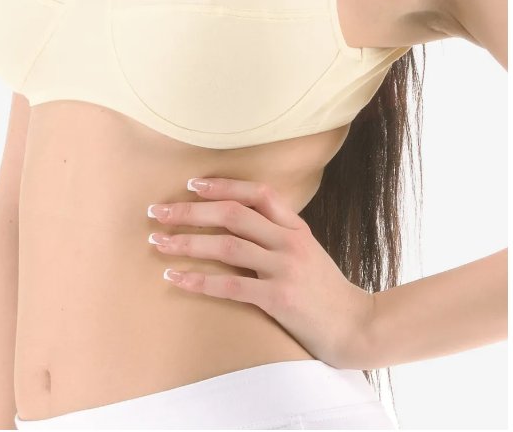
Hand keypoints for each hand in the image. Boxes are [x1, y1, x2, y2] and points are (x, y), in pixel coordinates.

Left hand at [146, 177, 374, 368]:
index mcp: (297, 227)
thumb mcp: (307, 253)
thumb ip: (278, 236)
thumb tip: (238, 224)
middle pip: (232, 214)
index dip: (223, 185)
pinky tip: (175, 278)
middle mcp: (290, 242)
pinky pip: (230, 286)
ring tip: (158, 242)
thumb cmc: (325, 292)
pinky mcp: (279, 299)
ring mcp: (285, 269)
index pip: (257, 192)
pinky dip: (198, 281)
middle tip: (157, 211)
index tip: (191, 184)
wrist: (356, 327)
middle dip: (189, 211)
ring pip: (226, 245)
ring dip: (187, 242)